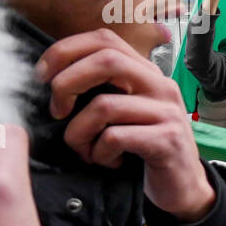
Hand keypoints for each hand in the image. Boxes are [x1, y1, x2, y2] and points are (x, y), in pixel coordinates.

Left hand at [35, 29, 216, 221]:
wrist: (183, 186)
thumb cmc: (143, 148)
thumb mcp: (125, 111)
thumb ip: (102, 88)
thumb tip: (52, 75)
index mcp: (146, 73)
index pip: (104, 39)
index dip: (65, 51)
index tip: (42, 77)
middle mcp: (161, 85)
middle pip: (106, 60)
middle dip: (67, 83)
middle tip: (58, 111)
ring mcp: (167, 112)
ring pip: (104, 105)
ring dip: (78, 133)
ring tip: (84, 149)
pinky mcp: (167, 139)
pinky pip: (115, 138)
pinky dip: (99, 153)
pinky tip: (107, 161)